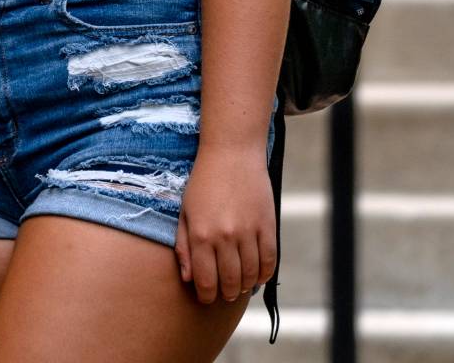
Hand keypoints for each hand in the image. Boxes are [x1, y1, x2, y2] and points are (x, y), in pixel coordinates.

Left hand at [175, 143, 276, 303]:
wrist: (231, 155)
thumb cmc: (203, 183)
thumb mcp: (184, 212)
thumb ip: (184, 246)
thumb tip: (188, 279)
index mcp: (201, 234)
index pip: (205, 280)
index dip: (206, 295)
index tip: (206, 298)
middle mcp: (225, 237)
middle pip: (230, 282)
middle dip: (226, 294)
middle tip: (224, 295)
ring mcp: (249, 233)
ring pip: (251, 275)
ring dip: (245, 286)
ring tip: (239, 286)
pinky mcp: (268, 227)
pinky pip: (270, 261)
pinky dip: (264, 274)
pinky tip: (257, 275)